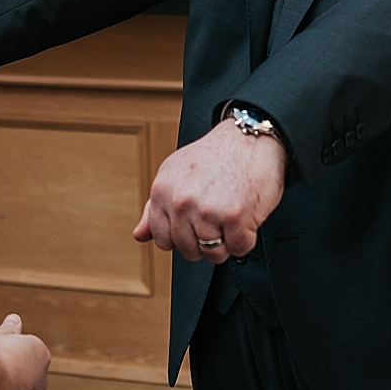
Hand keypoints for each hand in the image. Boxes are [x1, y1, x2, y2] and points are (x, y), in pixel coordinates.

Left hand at [132, 118, 286, 261]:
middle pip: (188, 250)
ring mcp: (207, 211)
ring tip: (232, 219)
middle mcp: (181, 202)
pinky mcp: (235, 217)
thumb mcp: (175, 173)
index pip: (163, 239)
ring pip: (213, 254)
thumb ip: (155, 207)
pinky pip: (238, 248)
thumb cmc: (217, 153)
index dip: (182, 238)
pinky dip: (245, 239)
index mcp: (162, 191)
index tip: (194, 227)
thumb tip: (139, 235)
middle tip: (218, 220)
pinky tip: (246, 218)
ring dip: (226, 243)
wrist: (250, 136)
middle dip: (205, 242)